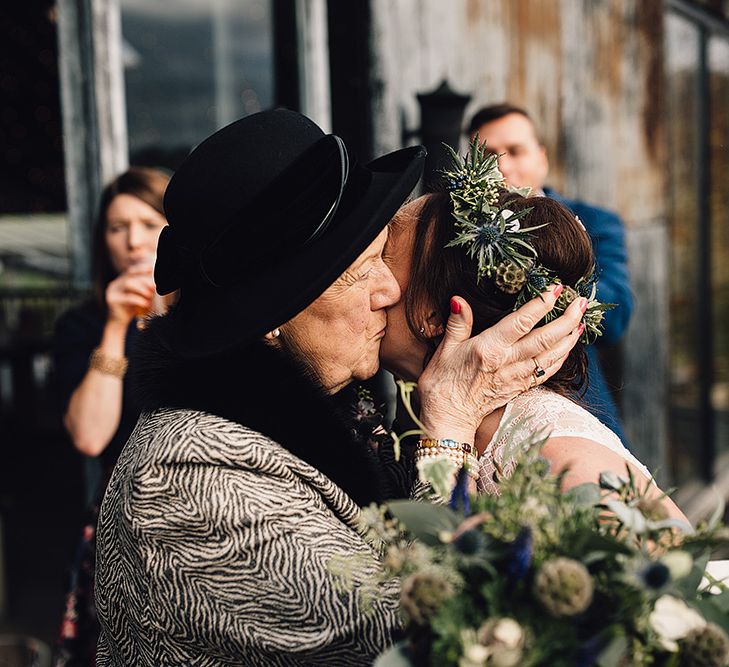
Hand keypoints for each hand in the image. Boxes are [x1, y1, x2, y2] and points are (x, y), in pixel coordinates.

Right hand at [105, 263, 155, 326]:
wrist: (118, 321)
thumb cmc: (132, 308)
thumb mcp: (139, 296)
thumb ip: (145, 288)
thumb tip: (156, 284)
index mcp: (121, 280)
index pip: (132, 270)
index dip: (141, 267)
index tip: (151, 268)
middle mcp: (116, 283)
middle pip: (130, 274)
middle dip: (144, 278)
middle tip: (155, 285)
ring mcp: (112, 290)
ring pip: (128, 283)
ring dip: (141, 288)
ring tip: (150, 294)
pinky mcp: (112, 300)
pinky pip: (126, 297)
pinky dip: (138, 300)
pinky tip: (146, 303)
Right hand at [418, 285, 586, 442]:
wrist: (447, 418)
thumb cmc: (442, 383)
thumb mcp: (445, 349)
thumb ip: (458, 323)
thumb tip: (458, 300)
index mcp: (489, 349)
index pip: (522, 322)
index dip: (541, 304)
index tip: (556, 289)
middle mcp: (507, 362)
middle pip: (546, 338)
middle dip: (567, 319)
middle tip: (582, 302)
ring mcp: (516, 377)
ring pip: (552, 356)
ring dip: (569, 339)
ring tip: (580, 322)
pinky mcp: (519, 388)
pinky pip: (546, 372)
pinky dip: (560, 359)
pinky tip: (567, 348)